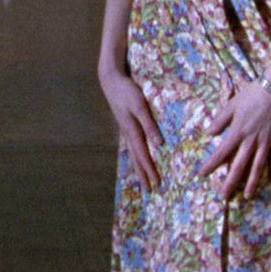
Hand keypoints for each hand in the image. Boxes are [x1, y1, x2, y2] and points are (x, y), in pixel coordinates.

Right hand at [99, 61, 162, 191]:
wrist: (111, 81)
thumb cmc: (127, 91)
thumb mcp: (140, 106)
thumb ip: (149, 124)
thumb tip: (159, 144)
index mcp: (132, 131)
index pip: (143, 155)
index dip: (150, 170)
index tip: (156, 184)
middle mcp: (128, 134)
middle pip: (136, 159)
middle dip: (143, 175)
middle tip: (150, 190)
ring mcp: (126, 130)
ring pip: (133, 153)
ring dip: (139, 167)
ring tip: (144, 180)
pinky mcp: (127, 124)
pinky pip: (133, 145)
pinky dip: (136, 155)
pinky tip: (139, 157)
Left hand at [198, 80, 270, 197]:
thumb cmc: (252, 95)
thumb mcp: (231, 105)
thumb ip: (220, 120)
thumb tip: (208, 134)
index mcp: (238, 132)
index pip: (222, 152)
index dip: (212, 164)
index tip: (202, 174)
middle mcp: (252, 140)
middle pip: (240, 165)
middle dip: (231, 182)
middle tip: (224, 196)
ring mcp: (267, 142)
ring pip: (258, 166)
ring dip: (252, 182)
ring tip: (247, 196)